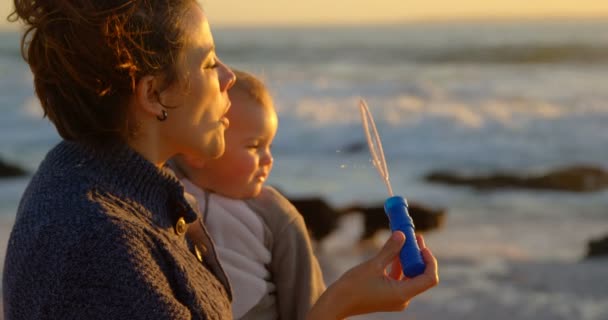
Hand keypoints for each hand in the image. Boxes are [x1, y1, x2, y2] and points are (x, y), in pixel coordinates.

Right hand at [308, 232, 438, 319]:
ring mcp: (396, 298)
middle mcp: (403, 298)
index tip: (422, 245)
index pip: (429, 278)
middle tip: (415, 237)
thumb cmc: (352, 287)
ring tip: (405, 240)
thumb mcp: (373, 265)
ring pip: (410, 276)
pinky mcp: (389, 296)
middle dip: (419, 256)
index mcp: (402, 294)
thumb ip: (390, 250)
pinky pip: (400, 279)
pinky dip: (399, 265)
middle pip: (420, 276)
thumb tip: (402, 235)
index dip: (430, 260)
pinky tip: (394, 251)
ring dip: (408, 259)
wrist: (337, 303)